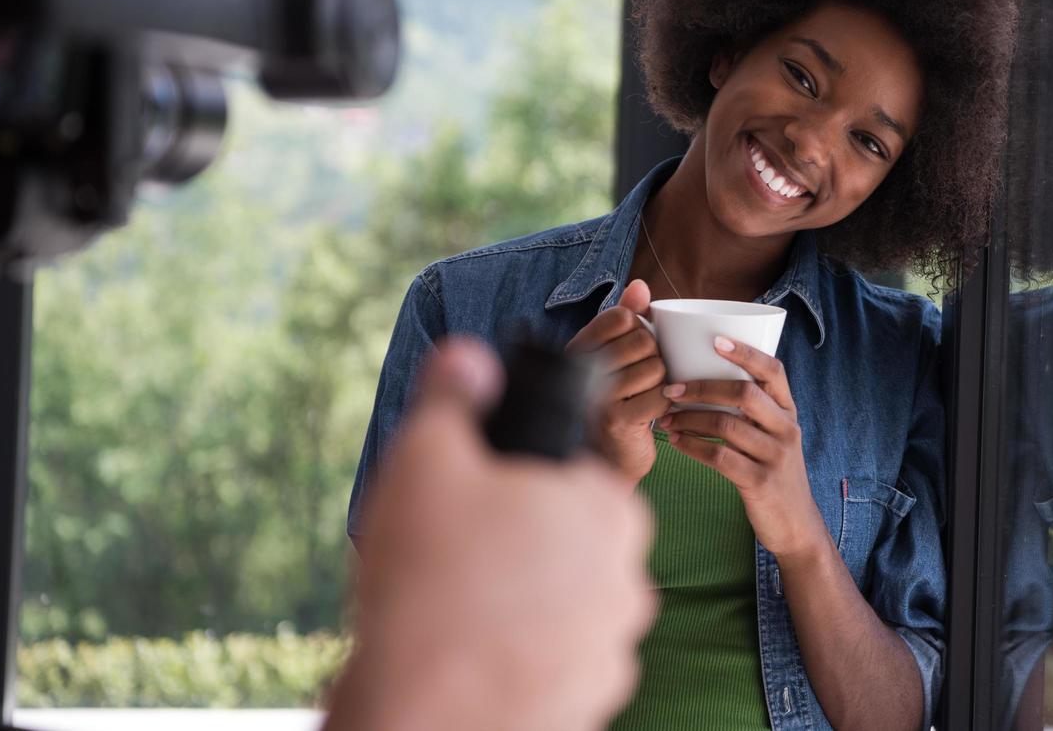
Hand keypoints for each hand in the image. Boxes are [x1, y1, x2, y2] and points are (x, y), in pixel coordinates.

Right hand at [326, 338, 655, 730]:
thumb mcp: (427, 457)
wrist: (422, 714)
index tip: (480, 503)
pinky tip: (479, 650)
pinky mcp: (592, 702)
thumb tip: (469, 357)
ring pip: (571, 601)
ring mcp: (615, 646)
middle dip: (527, 542)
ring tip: (464, 606)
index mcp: (608, 508)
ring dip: (529, 601)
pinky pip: (560, 659)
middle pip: (575, 540)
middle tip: (464, 554)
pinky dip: (526, 653)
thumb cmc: (431, 580)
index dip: (523, 484)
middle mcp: (630, 577)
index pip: (577, 477)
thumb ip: (454, 394)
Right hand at [566, 279, 670, 486]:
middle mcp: (581, 367)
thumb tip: (640, 284)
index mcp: (580, 345)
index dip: (640, 328)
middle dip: (655, 357)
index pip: (621, 316)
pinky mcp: (615, 420)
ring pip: (654, 368)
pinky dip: (664, 404)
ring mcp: (596, 394)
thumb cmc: (618, 396)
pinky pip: (659, 397)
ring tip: (647, 393)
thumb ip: (626, 315)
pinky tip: (651, 412)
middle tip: (646, 375)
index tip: (636, 348)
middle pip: (642, 340)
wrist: (609, 454)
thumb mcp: (617, 352)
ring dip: (661, 382)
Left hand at [655, 336, 830, 561]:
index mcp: (788, 411)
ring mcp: (775, 456)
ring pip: (726, 425)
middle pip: (744, 393)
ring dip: (689, 419)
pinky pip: (719, 457)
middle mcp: (786, 429)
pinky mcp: (760, 482)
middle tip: (671, 389)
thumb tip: (706, 376)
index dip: (746, 352)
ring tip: (667, 419)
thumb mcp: (774, 436)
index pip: (773, 370)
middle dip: (702, 387)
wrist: (795, 525)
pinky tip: (675, 443)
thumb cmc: (773, 472)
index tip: (715, 340)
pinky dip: (692, 447)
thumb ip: (753, 410)